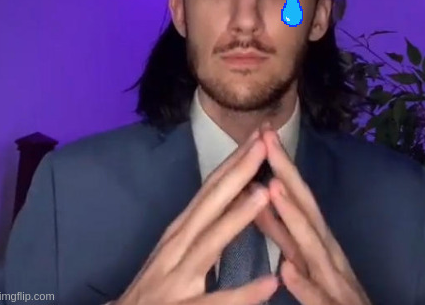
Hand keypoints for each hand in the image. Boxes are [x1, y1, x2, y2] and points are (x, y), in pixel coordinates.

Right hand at [116, 129, 278, 304]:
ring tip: (264, 194)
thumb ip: (205, 224)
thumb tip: (239, 191)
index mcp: (181, 230)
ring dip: (236, 217)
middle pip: (210, 203)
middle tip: (263, 144)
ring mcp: (177, 279)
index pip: (211, 188)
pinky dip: (242, 293)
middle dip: (238, 172)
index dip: (234, 160)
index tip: (259, 135)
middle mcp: (178, 247)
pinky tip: (269, 284)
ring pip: (210, 243)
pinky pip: (216, 303)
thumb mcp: (177, 250)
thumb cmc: (155, 288)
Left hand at [260, 129, 371, 304]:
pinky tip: (286, 270)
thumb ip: (282, 231)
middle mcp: (328, 253)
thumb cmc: (333, 295)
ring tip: (273, 189)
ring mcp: (335, 281)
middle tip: (267, 139)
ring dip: (294, 218)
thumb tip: (259, 199)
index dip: (280, 164)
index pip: (297, 195)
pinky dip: (303, 283)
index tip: (262, 133)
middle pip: (307, 208)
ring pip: (312, 247)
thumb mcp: (305, 256)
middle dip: (286, 173)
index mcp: (316, 240)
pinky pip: (318, 298)